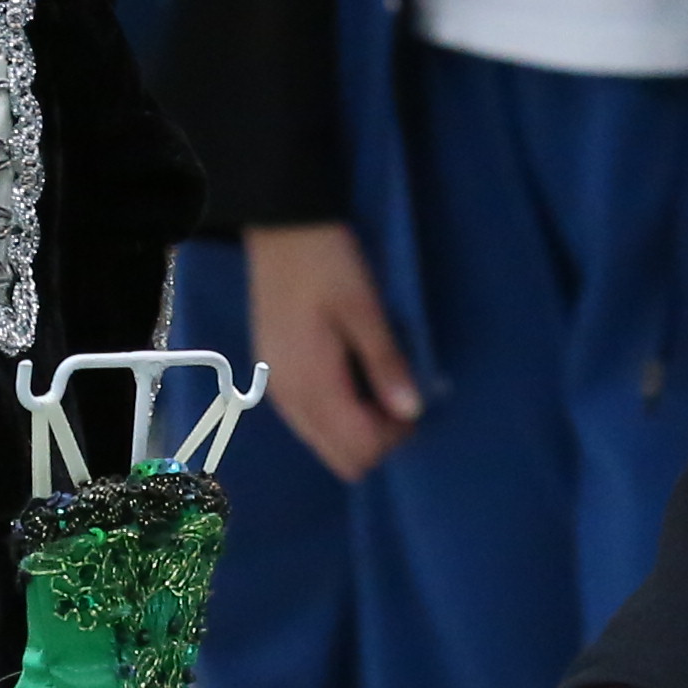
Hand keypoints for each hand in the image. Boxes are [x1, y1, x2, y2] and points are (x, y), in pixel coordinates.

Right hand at [248, 222, 421, 475]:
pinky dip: (337, 413)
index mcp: (313, 385)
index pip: (358, 450)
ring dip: (357, 428)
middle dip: (377, 439)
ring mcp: (277, 390)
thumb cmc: (329, 265)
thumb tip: (412, 413)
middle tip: (397, 394)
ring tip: (377, 382)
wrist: (282, 229)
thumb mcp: (365, 309)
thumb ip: (386, 364)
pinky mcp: (274, 377)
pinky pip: (310, 421)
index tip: (412, 400)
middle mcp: (290, 400)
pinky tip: (351, 376)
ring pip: (324, 443)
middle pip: (340, 458)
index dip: (394, 437)